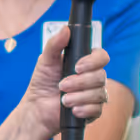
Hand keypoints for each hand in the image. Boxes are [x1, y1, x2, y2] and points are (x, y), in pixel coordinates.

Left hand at [23, 23, 110, 137]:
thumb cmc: (42, 82)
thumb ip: (55, 44)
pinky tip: (72, 110)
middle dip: (80, 82)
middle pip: (101, 76)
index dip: (93, 62)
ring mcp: (95, 94)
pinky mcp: (93, 110)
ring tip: (63, 100)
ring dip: (79, 97)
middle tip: (61, 85)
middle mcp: (93, 77)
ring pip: (99, 93)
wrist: (37, 108)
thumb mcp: (45, 60)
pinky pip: (97, 109)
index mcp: (86, 63)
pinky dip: (83, 109)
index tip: (77, 67)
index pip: (102, 57)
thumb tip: (65, 29)